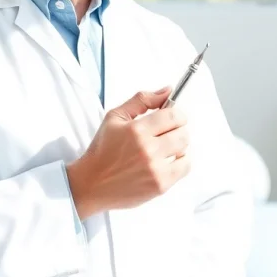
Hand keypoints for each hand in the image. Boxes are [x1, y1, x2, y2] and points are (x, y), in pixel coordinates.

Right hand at [65, 87, 190, 219]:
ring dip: (179, 146)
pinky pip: (185, 168)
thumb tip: (167, 90)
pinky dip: (180, 162)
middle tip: (167, 132)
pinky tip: (167, 160)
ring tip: (165, 147)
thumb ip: (142, 100)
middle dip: (178, 129)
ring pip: (185, 149)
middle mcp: (147, 149)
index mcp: (136, 130)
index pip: (174, 115)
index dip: (177, 113)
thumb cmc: (103, 150)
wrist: (92, 184)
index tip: (173, 116)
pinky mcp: (160, 185)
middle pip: (183, 132)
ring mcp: (155, 169)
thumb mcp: (115, 117)